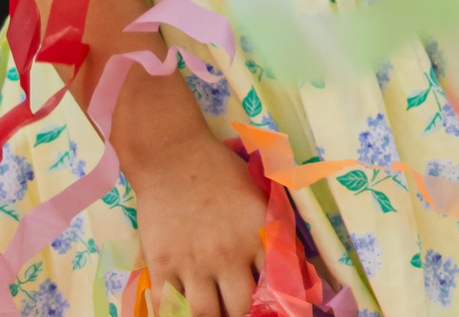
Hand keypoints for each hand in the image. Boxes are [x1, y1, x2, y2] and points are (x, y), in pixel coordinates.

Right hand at [123, 123, 265, 316]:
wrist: (174, 156)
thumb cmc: (221, 171)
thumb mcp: (260, 197)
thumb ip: (276, 231)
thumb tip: (296, 264)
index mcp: (258, 237)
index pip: (277, 285)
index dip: (277, 304)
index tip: (275, 309)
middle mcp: (229, 255)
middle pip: (240, 309)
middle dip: (242, 315)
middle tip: (239, 310)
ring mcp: (193, 263)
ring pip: (205, 315)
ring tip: (214, 312)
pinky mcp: (162, 266)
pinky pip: (167, 307)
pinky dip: (175, 315)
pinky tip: (182, 312)